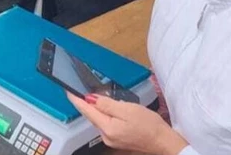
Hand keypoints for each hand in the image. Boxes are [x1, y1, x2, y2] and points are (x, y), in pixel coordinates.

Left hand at [68, 93, 188, 154]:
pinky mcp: (117, 139)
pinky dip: (106, 115)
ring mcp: (111, 139)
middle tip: (83, 89)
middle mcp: (105, 135)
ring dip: (98, 109)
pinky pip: (107, 124)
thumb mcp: (128, 109)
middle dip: (88, 103)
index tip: (68, 91)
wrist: (163, 141)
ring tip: (99, 97)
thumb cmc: (149, 125)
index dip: (77, 100)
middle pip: (92, 116)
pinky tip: (112, 109)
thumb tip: (91, 99)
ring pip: (99, 119)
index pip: (87, 111)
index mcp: (107, 127)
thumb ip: (108, 104)